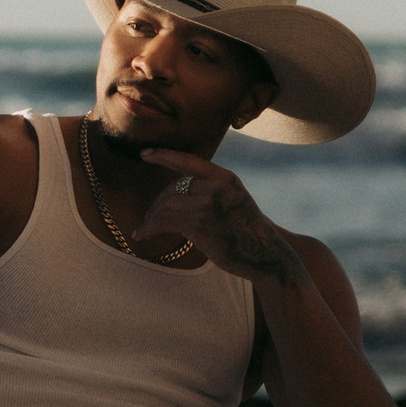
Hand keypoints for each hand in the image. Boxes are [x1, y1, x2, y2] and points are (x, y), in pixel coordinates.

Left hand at [134, 149, 306, 283]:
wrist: (264, 252)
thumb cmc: (245, 228)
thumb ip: (209, 189)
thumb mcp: (232, 198)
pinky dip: (148, 228)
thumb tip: (178, 190)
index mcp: (224, 177)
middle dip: (158, 203)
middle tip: (150, 216)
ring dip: (151, 218)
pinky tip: (141, 234)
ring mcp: (207, 206)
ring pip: (165, 206)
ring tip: (145, 227)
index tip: (145, 154)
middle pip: (172, 188)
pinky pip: (164, 222)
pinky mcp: (199, 226)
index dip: (164, 156)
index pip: (187, 161)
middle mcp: (215, 187)